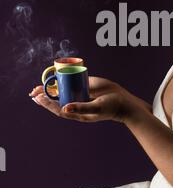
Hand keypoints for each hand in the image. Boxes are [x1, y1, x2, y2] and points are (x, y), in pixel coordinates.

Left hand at [29, 76, 151, 122]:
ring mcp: (80, 93)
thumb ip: (81, 107)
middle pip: (57, 99)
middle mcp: (76, 103)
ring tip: (38, 86)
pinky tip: (55, 76)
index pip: (58, 108)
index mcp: (77, 112)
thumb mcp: (96, 108)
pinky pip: (71, 81)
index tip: (38, 98)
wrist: (123, 101)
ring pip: (62, 90)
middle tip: (33, 92)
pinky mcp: (85, 85)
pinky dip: (63, 79)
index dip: (47, 103)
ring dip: (51, 88)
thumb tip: (65, 107)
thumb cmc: (110, 107)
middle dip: (44, 96)